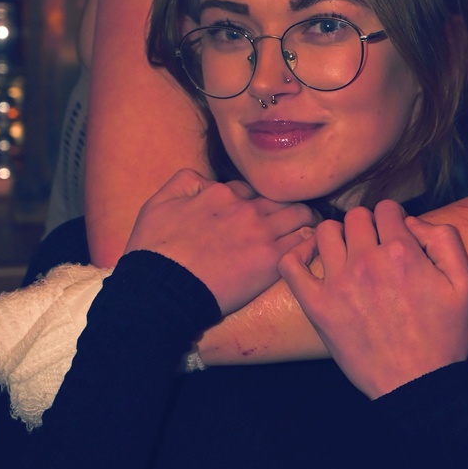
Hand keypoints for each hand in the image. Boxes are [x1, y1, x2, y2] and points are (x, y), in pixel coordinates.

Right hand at [125, 168, 316, 315]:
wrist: (161, 288)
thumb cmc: (154, 250)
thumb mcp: (158, 202)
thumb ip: (183, 182)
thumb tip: (205, 179)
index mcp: (221, 194)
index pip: (250, 190)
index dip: (255, 200)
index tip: (259, 210)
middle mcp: (246, 209)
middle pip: (280, 199)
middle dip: (289, 203)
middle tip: (297, 214)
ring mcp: (261, 234)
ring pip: (300, 215)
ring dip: (307, 218)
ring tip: (312, 226)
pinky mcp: (271, 261)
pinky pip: (304, 244)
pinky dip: (311, 241)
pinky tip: (313, 244)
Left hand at [278, 200, 467, 398]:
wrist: (417, 385)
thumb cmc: (444, 338)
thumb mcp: (465, 285)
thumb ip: (445, 240)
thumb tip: (412, 222)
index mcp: (403, 253)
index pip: (386, 208)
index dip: (392, 218)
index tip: (393, 234)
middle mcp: (368, 261)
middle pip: (355, 216)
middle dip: (366, 225)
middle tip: (372, 246)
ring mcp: (338, 283)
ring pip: (324, 232)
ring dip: (336, 237)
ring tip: (346, 254)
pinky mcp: (317, 306)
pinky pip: (291, 265)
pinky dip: (297, 256)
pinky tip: (312, 262)